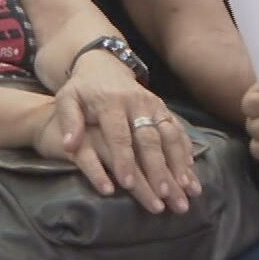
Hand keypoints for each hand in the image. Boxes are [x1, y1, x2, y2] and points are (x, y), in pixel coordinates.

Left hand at [35, 58, 198, 214]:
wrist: (104, 65)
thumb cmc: (82, 90)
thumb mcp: (67, 99)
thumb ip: (69, 122)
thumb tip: (68, 146)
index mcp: (111, 103)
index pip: (119, 135)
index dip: (124, 160)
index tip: (128, 185)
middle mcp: (137, 103)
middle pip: (150, 138)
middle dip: (158, 167)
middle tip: (163, 193)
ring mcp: (154, 105)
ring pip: (170, 135)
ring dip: (179, 162)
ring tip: (185, 187)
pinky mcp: (164, 108)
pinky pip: (178, 130)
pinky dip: (186, 150)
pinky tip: (191, 171)